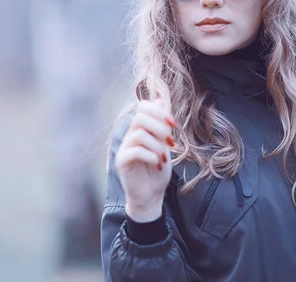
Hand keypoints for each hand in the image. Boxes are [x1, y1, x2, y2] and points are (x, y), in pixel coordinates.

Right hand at [115, 98, 175, 221]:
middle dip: (160, 127)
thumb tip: (161, 100)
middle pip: (140, 116)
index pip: (143, 106)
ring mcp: (124, 148)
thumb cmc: (157, 170)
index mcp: (140, 129)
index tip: (173, 125)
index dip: (159, 111)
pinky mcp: (122, 162)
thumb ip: (162, 125)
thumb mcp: (164, 144)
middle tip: (169, 142)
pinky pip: (136, 150)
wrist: (151, 195)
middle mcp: (129, 136)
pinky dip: (151, 156)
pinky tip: (157, 165)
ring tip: (162, 158)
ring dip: (157, 145)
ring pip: (140, 133)